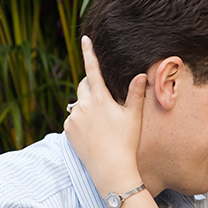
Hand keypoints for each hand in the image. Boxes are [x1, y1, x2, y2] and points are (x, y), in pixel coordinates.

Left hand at [65, 36, 145, 196]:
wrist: (110, 168)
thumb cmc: (126, 141)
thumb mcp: (134, 116)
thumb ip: (136, 93)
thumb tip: (141, 74)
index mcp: (100, 99)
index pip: (93, 70)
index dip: (89, 53)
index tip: (85, 39)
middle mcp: (83, 106)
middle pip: (84, 85)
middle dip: (92, 85)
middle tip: (106, 99)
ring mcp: (72, 119)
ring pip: (79, 103)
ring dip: (88, 105)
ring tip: (103, 122)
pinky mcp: (67, 131)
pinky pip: (73, 118)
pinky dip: (82, 119)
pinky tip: (94, 132)